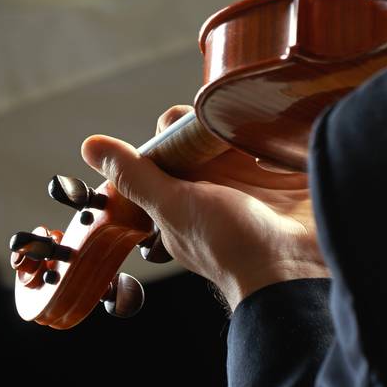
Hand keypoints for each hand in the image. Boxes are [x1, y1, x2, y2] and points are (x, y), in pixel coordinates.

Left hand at [81, 106, 328, 309]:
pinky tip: (275, 125)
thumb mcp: (174, 207)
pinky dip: (273, 128)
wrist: (296, 271)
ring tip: (247, 114)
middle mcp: (215, 185)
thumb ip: (135, 176)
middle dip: (207, 118)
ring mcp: (253, 179)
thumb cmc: (230, 247)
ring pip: (237, 129)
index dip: (172, 129)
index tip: (184, 125)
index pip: (168, 143)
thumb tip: (90, 145)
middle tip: (219, 120)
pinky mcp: (286, 174)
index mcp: (182, 194)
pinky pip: (275, 138)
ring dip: (240, 119)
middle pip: (202, 131)